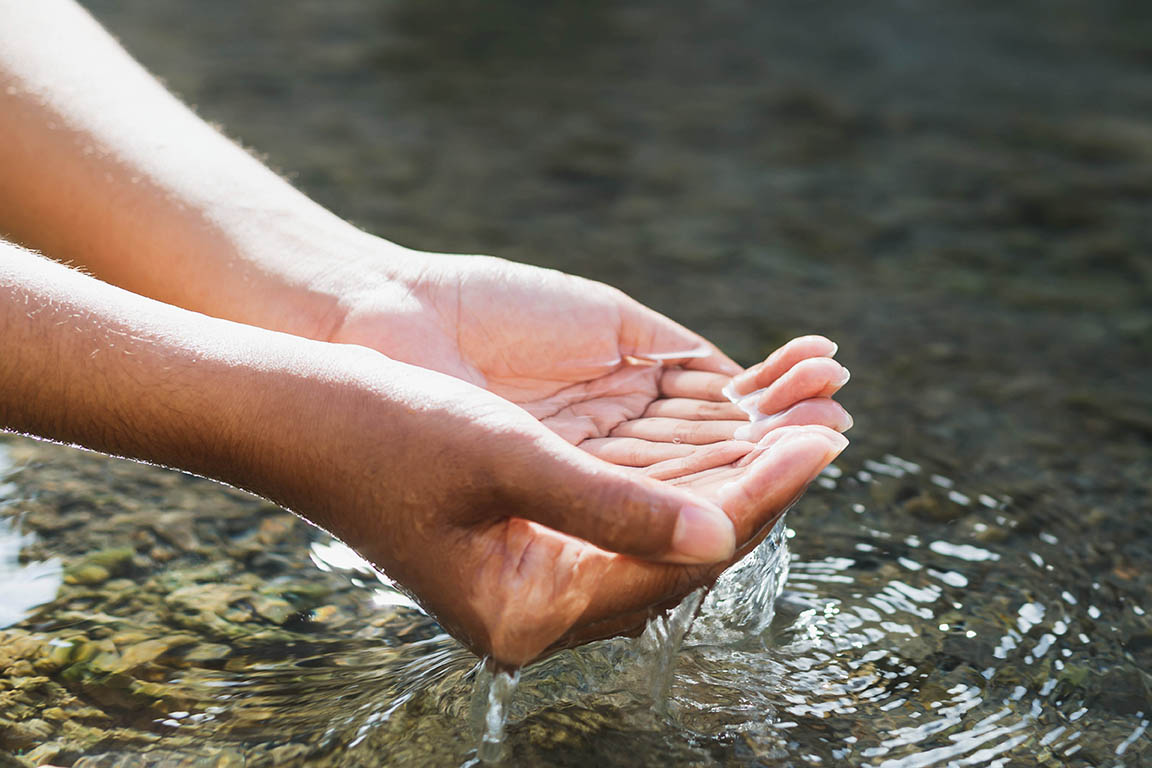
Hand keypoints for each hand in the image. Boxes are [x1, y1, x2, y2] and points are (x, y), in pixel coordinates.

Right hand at [263, 327, 848, 666]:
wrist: (297, 405)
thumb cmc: (382, 430)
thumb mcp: (503, 460)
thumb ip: (613, 507)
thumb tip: (724, 537)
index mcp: (529, 613)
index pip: (675, 562)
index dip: (754, 500)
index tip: (818, 444)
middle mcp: (544, 597)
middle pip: (683, 545)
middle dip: (759, 483)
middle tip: (830, 426)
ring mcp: (543, 555)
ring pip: (667, 516)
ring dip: (734, 464)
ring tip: (806, 411)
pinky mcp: (539, 513)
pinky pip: (635, 489)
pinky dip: (688, 452)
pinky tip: (737, 410)